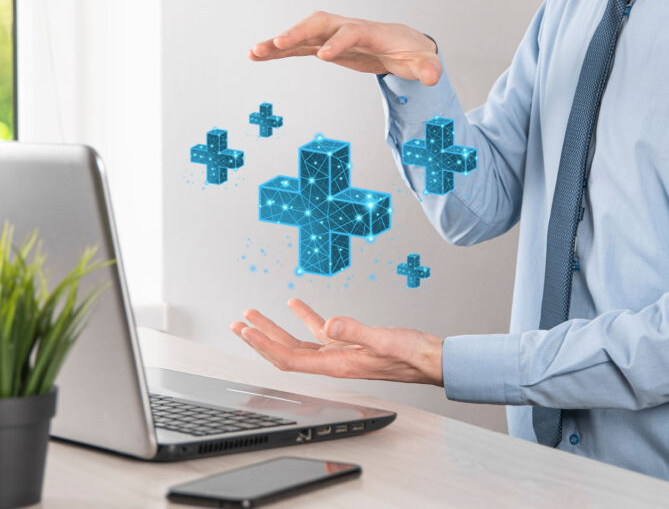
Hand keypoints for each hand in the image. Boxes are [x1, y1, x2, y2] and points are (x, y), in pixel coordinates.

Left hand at [230, 298, 443, 385]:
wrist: (431, 360)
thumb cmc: (412, 355)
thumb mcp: (384, 339)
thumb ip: (356, 331)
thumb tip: (329, 324)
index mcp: (337, 363)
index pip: (289, 358)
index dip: (264, 346)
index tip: (245, 332)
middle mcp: (333, 361)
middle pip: (285, 352)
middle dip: (259, 338)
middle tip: (237, 324)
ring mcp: (340, 353)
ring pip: (298, 343)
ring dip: (274, 329)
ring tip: (253, 315)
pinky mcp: (349, 343)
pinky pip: (319, 332)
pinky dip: (304, 317)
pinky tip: (294, 304)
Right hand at [248, 11, 441, 85]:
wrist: (401, 43)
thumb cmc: (411, 52)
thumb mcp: (424, 61)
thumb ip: (428, 67)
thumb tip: (434, 76)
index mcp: (371, 32)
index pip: (352, 32)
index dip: (338, 42)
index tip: (323, 56)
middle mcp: (347, 28)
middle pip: (319, 23)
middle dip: (298, 32)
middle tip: (278, 44)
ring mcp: (332, 36)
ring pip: (302, 34)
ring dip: (278, 42)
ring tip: (253, 52)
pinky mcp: (323, 46)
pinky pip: (297, 47)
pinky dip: (278, 51)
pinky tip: (257, 56)